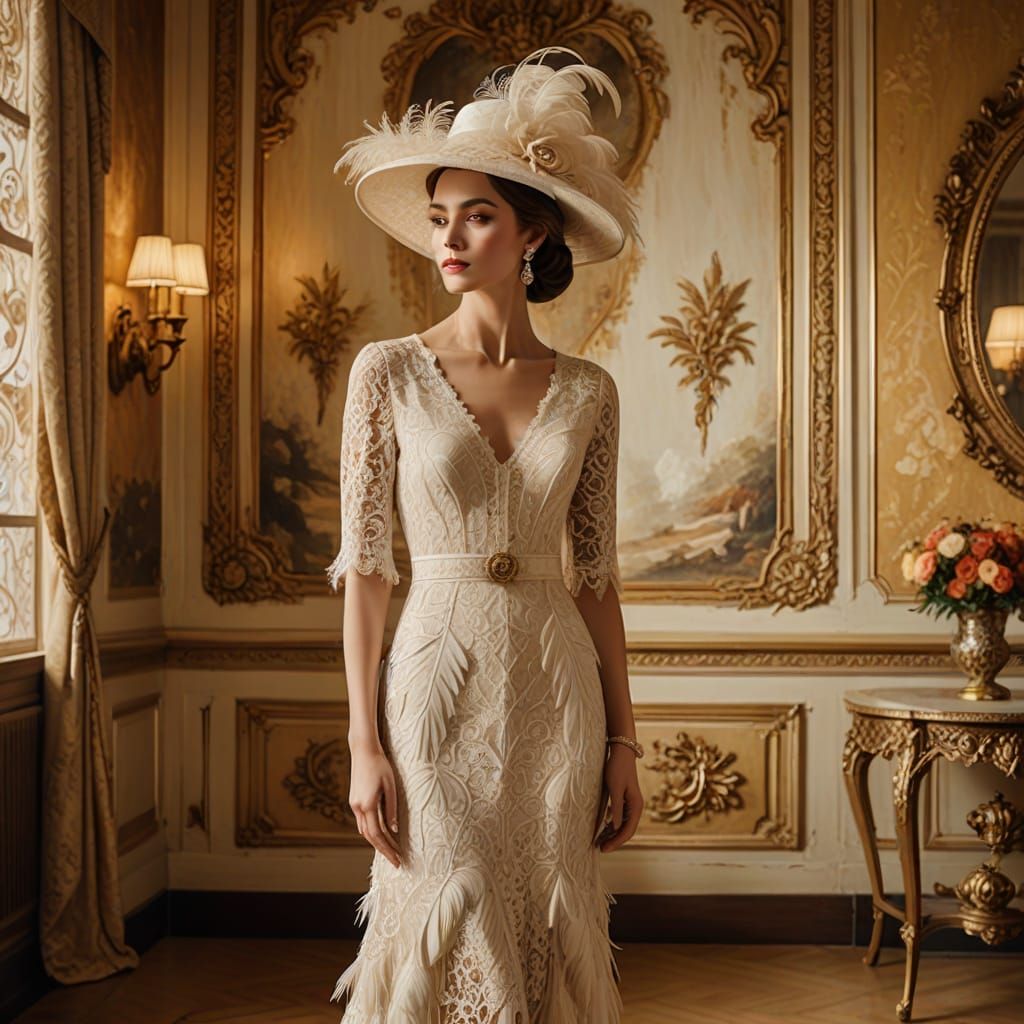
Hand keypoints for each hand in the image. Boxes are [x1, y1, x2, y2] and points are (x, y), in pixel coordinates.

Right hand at [348, 743, 401, 867]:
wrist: (363, 750)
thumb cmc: (380, 765)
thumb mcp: (391, 786)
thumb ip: (391, 808)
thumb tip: (393, 829)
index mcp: (367, 805)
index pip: (377, 835)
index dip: (387, 849)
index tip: (397, 860)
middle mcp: (358, 807)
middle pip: (369, 836)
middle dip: (383, 850)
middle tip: (396, 860)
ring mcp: (354, 804)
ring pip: (364, 830)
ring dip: (377, 842)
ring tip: (391, 850)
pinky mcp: (354, 800)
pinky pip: (363, 821)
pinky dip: (372, 831)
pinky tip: (381, 834)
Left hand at [593, 744, 643, 852]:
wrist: (621, 752)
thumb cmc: (617, 768)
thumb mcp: (614, 788)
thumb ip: (616, 808)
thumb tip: (614, 827)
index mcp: (636, 806)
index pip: (628, 831)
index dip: (616, 842)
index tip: (603, 849)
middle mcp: (636, 807)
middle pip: (626, 830)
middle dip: (613, 841)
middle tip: (599, 849)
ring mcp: (631, 804)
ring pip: (622, 825)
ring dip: (611, 834)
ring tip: (598, 842)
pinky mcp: (624, 799)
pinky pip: (618, 817)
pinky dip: (610, 825)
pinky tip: (601, 829)